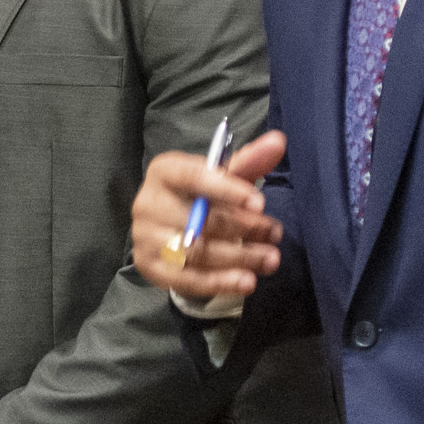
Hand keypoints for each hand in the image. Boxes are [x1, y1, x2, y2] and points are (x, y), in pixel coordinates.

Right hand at [132, 130, 287, 301]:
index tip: (260, 203)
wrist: (170, 228)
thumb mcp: (224, 177)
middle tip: (274, 234)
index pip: (194, 177)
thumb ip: (250, 160)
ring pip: (196, 252)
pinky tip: (246, 282)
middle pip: (199, 219)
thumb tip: (278, 141)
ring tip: (270, 259)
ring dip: (238, 257)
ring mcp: (145, 237)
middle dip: (243, 228)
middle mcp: (148, 203)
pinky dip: (220, 282)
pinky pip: (187, 279)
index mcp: (165, 171)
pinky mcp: (149, 267)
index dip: (227, 190)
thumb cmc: (202, 196)